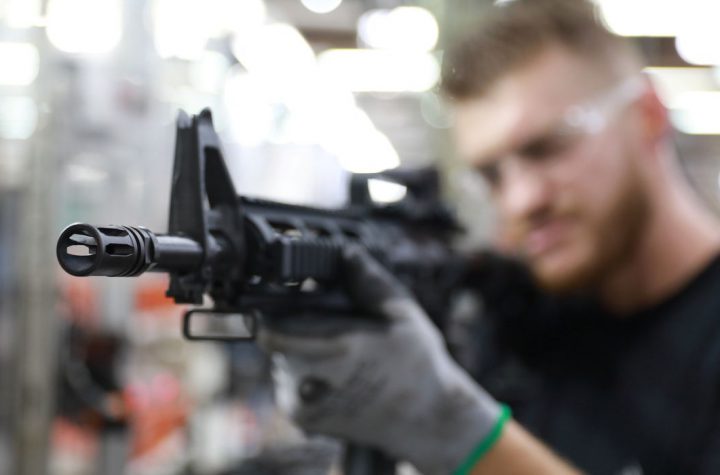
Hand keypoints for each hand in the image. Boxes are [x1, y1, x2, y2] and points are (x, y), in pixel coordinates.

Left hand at [258, 246, 502, 474]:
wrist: (424, 421)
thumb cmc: (417, 365)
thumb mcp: (402, 314)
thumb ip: (369, 282)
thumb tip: (346, 251)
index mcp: (339, 349)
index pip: (273, 328)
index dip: (273, 309)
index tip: (288, 298)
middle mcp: (312, 380)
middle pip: (279, 336)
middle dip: (298, 323)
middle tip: (334, 324)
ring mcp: (303, 403)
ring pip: (282, 357)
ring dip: (301, 347)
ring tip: (341, 351)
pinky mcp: (301, 419)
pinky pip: (288, 380)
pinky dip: (304, 371)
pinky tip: (336, 372)